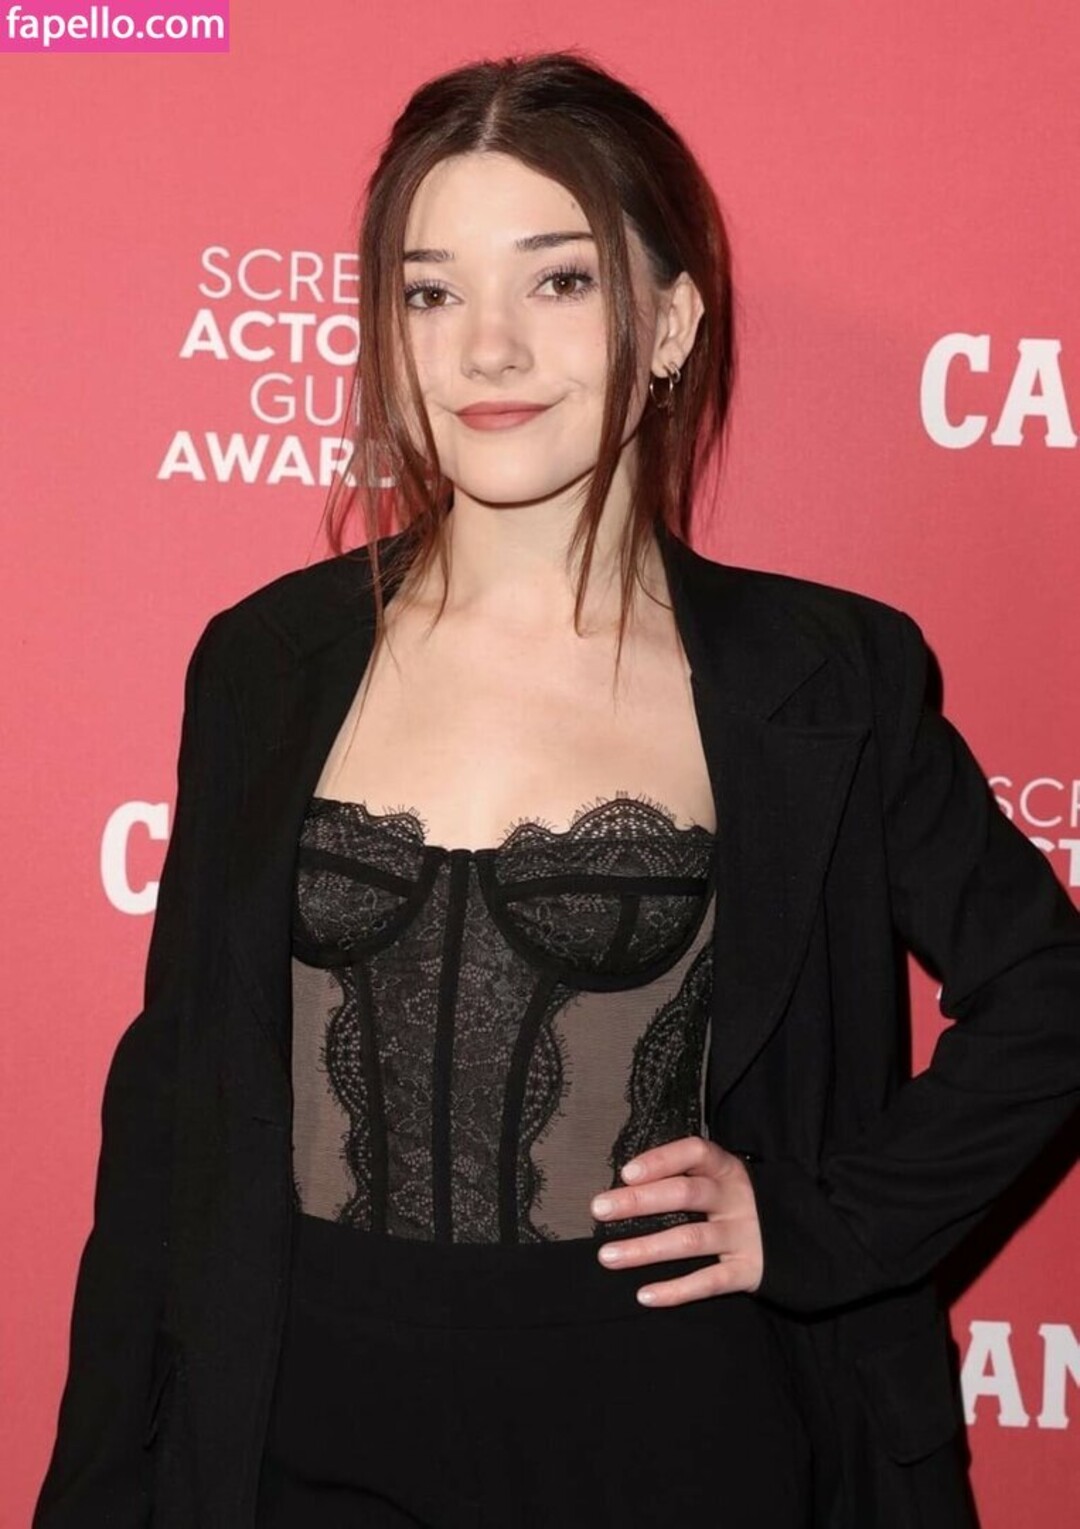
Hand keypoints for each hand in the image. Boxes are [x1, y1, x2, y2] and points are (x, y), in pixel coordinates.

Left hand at [589, 1136, 763, 1306]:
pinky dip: (676, 1290)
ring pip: (690, 1240)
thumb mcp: (721, 1180)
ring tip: (608, 1255)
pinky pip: (708, 1281)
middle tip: (599, 1209)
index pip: (695, 1152)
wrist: (798, 1237)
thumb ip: (684, 1177)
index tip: (626, 1173)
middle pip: (685, 1194)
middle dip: (638, 1202)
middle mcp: (735, 1198)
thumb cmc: (737, 1204)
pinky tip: (645, 1295)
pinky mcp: (748, 1270)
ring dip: (645, 1249)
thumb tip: (625, 1186)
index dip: (660, 1160)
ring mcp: (744, 1234)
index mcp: (727, 1169)